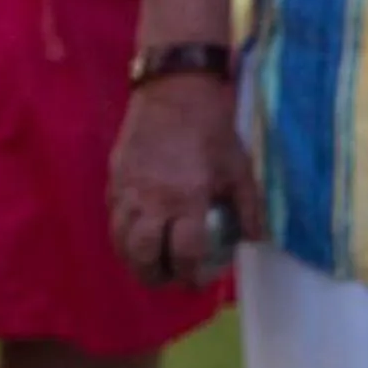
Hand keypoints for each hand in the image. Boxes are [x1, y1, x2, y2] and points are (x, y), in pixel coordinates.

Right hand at [109, 72, 264, 286]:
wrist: (173, 87)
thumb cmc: (212, 128)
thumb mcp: (240, 167)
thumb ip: (248, 208)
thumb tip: (254, 240)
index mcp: (187, 199)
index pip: (185, 254)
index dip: (192, 275)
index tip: (198, 280)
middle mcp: (153, 200)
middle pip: (144, 256)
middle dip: (157, 276)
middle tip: (169, 277)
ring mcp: (128, 190)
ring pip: (121, 241)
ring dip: (135, 260)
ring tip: (150, 264)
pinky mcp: (114, 178)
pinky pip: (113, 217)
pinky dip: (123, 234)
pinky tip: (137, 234)